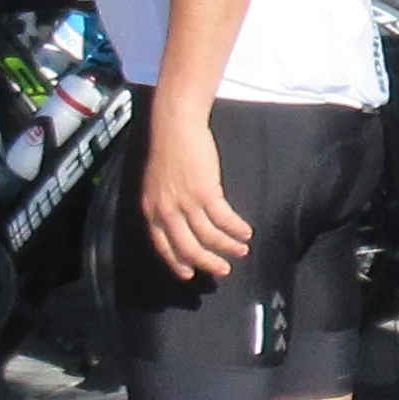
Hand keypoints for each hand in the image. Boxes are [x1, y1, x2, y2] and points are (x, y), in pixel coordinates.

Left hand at [139, 103, 252, 284]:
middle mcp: (166, 211)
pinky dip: (237, 228)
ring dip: (228, 246)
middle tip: (223, 271)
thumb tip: (178, 224)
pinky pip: (224, 219)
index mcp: (152, 211)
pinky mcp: (206, 192)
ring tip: (242, 250)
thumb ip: (164, 206)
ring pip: (209, 236)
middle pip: (189, 248)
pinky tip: (246, 231)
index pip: (164, 246)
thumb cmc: (169, 151)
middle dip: (208, 263)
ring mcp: (186, 202)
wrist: (175, 126)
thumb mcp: (157, 185)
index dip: (178, 262)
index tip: (190, 273)